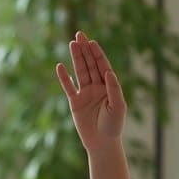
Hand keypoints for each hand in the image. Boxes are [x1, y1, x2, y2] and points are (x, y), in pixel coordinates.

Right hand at [56, 31, 126, 150]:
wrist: (102, 143)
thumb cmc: (114, 126)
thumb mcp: (118, 107)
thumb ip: (114, 89)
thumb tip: (109, 72)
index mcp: (109, 86)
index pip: (103, 66)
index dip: (97, 53)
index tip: (92, 42)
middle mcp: (97, 87)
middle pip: (90, 64)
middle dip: (85, 50)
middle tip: (79, 35)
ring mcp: (85, 94)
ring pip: (80, 72)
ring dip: (76, 58)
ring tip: (72, 43)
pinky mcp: (75, 102)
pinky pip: (68, 87)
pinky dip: (64, 77)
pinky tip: (60, 66)